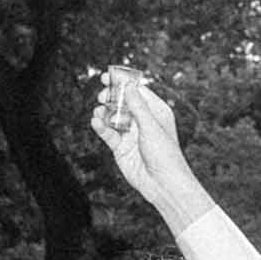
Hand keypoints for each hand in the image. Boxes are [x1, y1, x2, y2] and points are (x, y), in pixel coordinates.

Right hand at [90, 72, 194, 204]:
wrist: (162, 184)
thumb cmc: (164, 154)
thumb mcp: (151, 126)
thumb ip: (138, 106)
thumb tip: (127, 85)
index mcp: (156, 112)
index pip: (137, 91)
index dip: (122, 83)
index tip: (107, 76)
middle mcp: (143, 121)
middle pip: (122, 102)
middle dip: (110, 97)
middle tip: (101, 95)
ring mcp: (131, 134)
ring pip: (113, 117)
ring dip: (103, 112)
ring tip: (98, 111)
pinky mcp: (121, 147)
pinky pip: (108, 133)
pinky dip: (101, 127)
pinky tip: (96, 122)